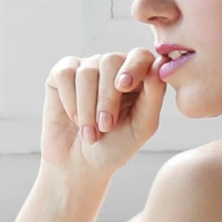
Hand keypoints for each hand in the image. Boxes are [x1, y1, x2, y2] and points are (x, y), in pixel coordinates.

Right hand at [39, 48, 165, 184]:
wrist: (79, 165)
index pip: (140, 56)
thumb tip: (158, 64)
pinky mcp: (62, 74)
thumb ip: (154, 96)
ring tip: (89, 133)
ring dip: (87, 107)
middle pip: (110, 61)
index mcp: (139, 77)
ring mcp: (87, 68)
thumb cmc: (116, 147)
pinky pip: (64, 75)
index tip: (124, 87)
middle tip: (105, 126)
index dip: (133, 67)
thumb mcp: (141, 127)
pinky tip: (73, 118)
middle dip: (106, 98)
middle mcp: (113, 67)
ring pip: (86, 71)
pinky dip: (69, 100)